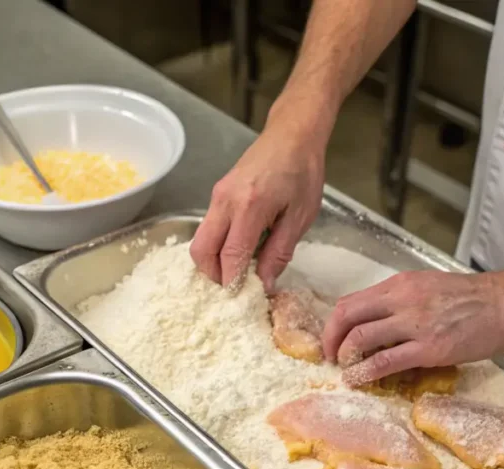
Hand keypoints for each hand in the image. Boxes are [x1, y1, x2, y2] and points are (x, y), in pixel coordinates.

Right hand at [189, 121, 325, 291]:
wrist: (292, 134)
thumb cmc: (303, 172)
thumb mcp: (301, 217)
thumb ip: (280, 252)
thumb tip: (265, 283)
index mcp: (250, 207)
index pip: (230, 255)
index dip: (232, 282)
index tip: (240, 298)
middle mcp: (225, 201)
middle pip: (201, 251)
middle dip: (213, 276)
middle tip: (234, 287)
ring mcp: (217, 196)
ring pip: (201, 240)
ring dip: (213, 261)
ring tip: (238, 270)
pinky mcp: (217, 193)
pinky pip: (208, 228)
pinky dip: (217, 245)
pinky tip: (239, 249)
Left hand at [322, 270, 503, 385]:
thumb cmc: (473, 299)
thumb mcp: (428, 288)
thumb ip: (400, 302)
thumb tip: (375, 324)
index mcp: (399, 284)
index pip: (351, 301)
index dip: (334, 324)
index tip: (332, 341)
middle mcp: (401, 299)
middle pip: (346, 316)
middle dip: (330, 340)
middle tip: (330, 358)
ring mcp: (414, 323)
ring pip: (360, 338)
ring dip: (345, 358)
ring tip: (345, 370)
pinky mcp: (429, 348)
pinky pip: (385, 361)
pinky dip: (364, 373)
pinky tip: (357, 381)